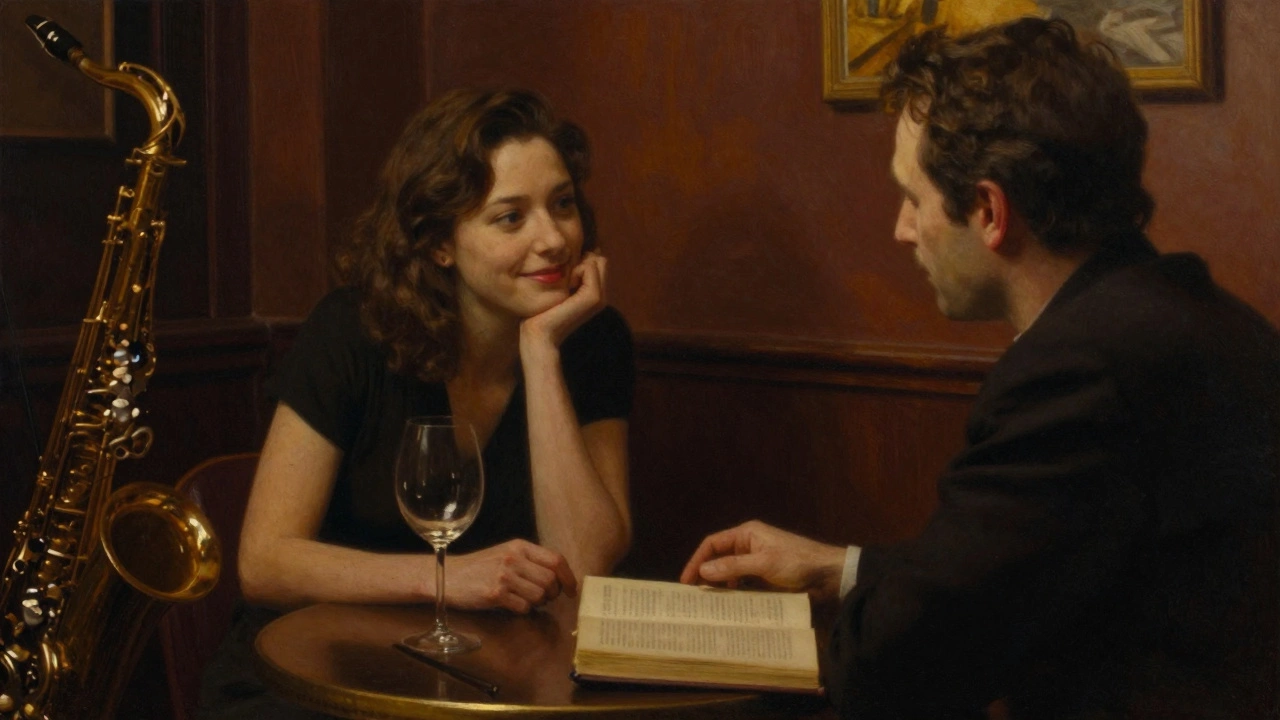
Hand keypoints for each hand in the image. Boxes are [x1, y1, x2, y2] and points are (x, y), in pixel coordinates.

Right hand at [442, 539, 577, 612]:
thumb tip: (558, 577)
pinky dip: (522, 610)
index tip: (572, 590)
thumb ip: (529, 561)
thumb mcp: (505, 554)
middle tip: (544, 599)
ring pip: (539, 596)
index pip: (556, 559)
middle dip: (552, 594)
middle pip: (551, 580)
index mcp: (519, 546)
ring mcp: (504, 575)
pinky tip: (511, 605)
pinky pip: (523, 607)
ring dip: (536, 603)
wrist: (446, 575)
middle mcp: (513, 558)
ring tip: (524, 600)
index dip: (569, 577)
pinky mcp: (494, 593)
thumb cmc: (479, 567)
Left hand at [520, 253, 606, 351]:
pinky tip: (566, 284)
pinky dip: (577, 269)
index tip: (566, 275)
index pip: (599, 263)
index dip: (582, 261)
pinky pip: (591, 267)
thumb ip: (570, 275)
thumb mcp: (559, 289)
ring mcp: (600, 297)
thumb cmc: (542, 312)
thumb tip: (575, 254)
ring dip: (580, 265)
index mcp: (594, 295)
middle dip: (583, 261)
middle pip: (601, 261)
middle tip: (566, 278)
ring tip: (566, 282)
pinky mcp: (593, 297)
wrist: (540, 334)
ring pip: (598, 262)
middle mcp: (601, 296)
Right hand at [679, 520, 846, 601]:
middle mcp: (749, 545)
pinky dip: (735, 593)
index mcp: (747, 534)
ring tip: (709, 603)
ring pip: (730, 573)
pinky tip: (730, 606)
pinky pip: (744, 584)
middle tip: (694, 596)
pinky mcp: (766, 578)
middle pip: (719, 558)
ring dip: (720, 586)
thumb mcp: (764, 563)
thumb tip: (703, 571)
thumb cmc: (797, 562)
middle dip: (706, 575)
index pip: (713, 544)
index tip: (686, 581)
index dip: (697, 560)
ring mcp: (758, 562)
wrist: (829, 575)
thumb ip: (733, 566)